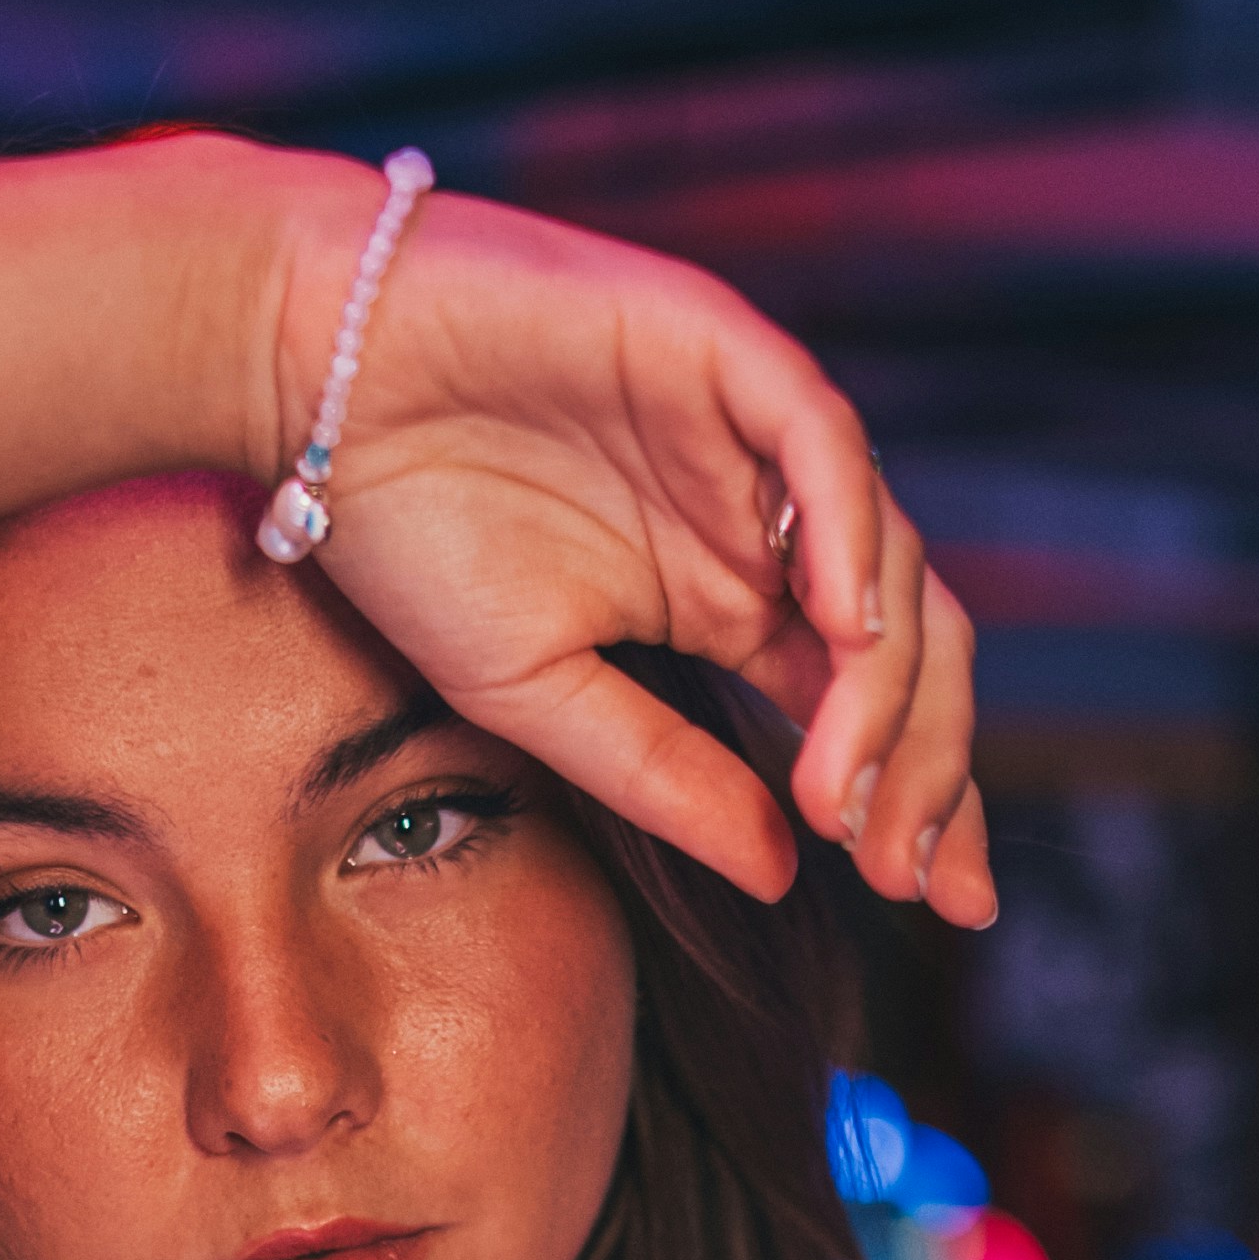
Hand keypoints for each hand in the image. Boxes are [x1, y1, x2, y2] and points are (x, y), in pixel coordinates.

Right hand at [281, 173, 991, 924]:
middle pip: (909, 648)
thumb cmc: (408, 529)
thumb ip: (662, 778)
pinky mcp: (726, 352)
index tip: (939, 907)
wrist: (319, 377)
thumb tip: (784, 874)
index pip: (865, 707)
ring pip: (888, 562)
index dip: (919, 799)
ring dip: (886, 689)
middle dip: (933, 766)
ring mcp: (755, 440)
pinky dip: (851, 536)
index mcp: (731, 604)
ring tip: (848, 794)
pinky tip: (841, 633)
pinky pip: (825, 445)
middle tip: (916, 878)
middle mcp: (766, 526)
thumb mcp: (536, 696)